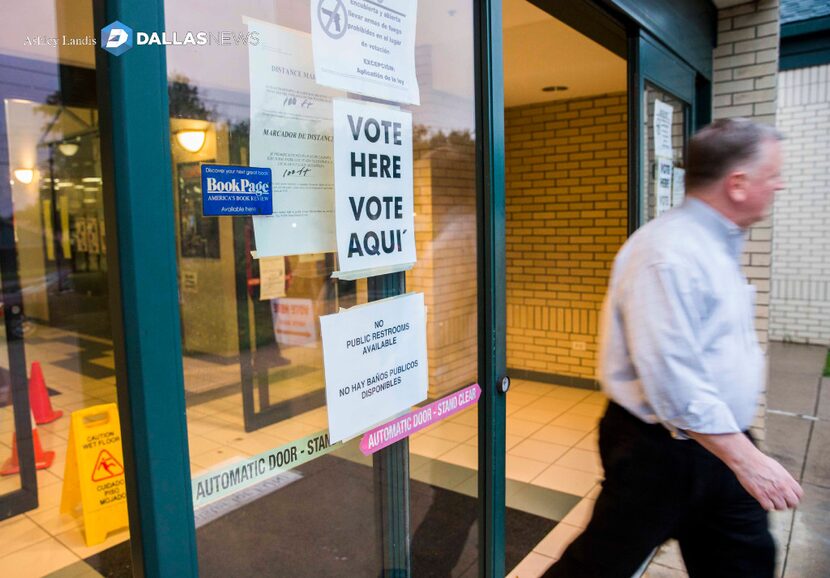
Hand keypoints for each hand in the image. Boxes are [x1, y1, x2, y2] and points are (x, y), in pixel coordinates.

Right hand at [688, 431, 802, 510]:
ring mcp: (772, 492)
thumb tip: (788, 486)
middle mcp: (782, 487)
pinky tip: (762, 499)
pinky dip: (766, 505)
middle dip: (788, 503)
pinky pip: (768, 508)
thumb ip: (785, 479)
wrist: (746, 460)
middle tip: (781, 501)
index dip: (794, 497)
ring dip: (776, 505)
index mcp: (787, 479)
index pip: (799, 495)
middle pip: (793, 504)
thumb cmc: (760, 462)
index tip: (789, 496)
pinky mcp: (761, 496)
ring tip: (770, 499)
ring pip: (781, 508)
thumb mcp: (778, 468)